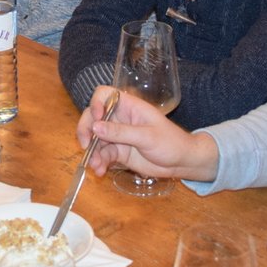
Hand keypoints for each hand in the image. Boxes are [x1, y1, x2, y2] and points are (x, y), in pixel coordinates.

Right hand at [78, 91, 210, 179]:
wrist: (181, 163)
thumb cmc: (170, 142)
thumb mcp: (147, 136)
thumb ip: (120, 132)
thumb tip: (95, 127)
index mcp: (129, 106)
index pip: (104, 95)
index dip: (96, 103)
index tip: (96, 118)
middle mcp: (119, 119)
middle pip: (93, 117)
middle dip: (85, 131)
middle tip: (85, 145)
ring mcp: (117, 136)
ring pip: (95, 139)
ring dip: (92, 152)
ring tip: (96, 165)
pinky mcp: (118, 152)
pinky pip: (102, 155)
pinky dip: (98, 162)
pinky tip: (100, 171)